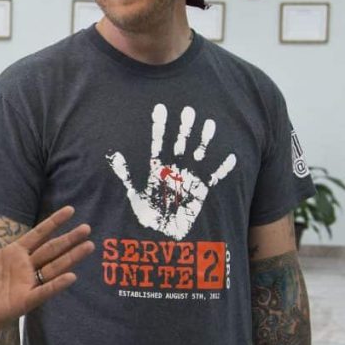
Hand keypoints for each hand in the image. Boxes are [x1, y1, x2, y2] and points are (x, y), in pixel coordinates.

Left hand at [0, 205, 93, 338]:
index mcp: (14, 253)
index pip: (38, 234)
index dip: (54, 222)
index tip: (70, 210)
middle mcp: (24, 267)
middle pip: (51, 249)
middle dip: (69, 239)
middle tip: (87, 228)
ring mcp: (26, 284)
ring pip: (53, 268)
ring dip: (71, 257)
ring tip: (88, 246)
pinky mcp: (23, 301)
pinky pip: (43, 291)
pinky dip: (56, 285)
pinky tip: (71, 277)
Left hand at [106, 103, 236, 239]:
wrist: (162, 236)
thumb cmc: (147, 215)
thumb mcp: (134, 195)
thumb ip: (126, 175)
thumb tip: (112, 156)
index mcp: (157, 168)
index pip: (158, 143)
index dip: (159, 127)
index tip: (160, 109)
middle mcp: (174, 169)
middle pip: (180, 143)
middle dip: (184, 128)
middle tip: (188, 110)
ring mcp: (188, 178)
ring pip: (198, 154)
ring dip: (204, 140)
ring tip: (209, 123)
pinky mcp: (201, 191)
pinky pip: (214, 177)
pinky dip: (223, 168)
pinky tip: (231, 157)